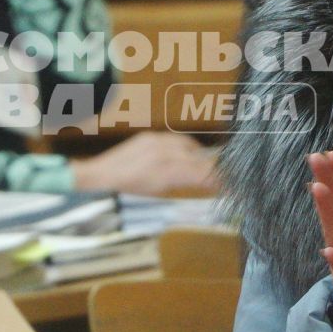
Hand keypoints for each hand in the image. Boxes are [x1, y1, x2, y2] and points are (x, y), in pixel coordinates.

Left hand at [71, 131, 217, 195]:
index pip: (202, 173)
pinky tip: (187, 159)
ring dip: (200, 159)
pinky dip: (185, 150)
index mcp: (167, 172)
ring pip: (190, 148)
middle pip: (199, 159)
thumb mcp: (159, 194)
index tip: (232, 184)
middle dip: (214, 169)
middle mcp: (164, 154)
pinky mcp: (151, 137)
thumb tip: (210, 184)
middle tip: (225, 179)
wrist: (100, 176)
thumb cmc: (128, 192)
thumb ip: (186, 186)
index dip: (220, 179)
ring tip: (207, 170)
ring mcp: (157, 142)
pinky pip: (176, 141)